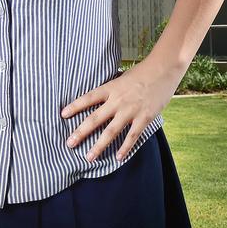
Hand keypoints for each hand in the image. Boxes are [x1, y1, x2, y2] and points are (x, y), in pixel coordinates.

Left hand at [59, 56, 182, 162]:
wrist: (163, 70)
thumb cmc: (142, 73)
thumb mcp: (121, 78)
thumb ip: (111, 90)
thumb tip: (100, 99)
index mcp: (110, 88)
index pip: (88, 98)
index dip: (75, 106)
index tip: (63, 115)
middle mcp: (117, 100)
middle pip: (95, 118)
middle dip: (80, 132)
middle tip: (69, 143)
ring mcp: (131, 110)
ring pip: (111, 131)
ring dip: (98, 146)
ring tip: (89, 157)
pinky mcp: (144, 118)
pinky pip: (132, 136)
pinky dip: (124, 148)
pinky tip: (117, 157)